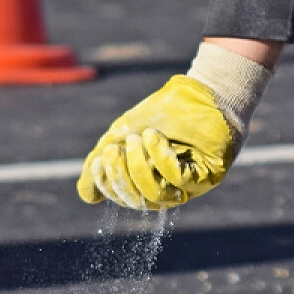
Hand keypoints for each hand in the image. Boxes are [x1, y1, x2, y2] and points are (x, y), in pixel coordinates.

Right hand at [76, 74, 239, 211]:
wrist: (198, 92)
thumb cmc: (161, 114)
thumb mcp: (122, 135)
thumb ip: (102, 163)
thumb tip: (86, 196)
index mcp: (146, 183)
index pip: (122, 197)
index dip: (107, 182)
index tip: (100, 158)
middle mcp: (167, 190)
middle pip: (136, 201)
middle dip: (120, 175)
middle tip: (115, 148)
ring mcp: (187, 187)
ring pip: (155, 196)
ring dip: (140, 167)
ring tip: (138, 138)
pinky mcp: (206, 177)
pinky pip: (178, 180)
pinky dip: (161, 158)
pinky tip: (155, 137)